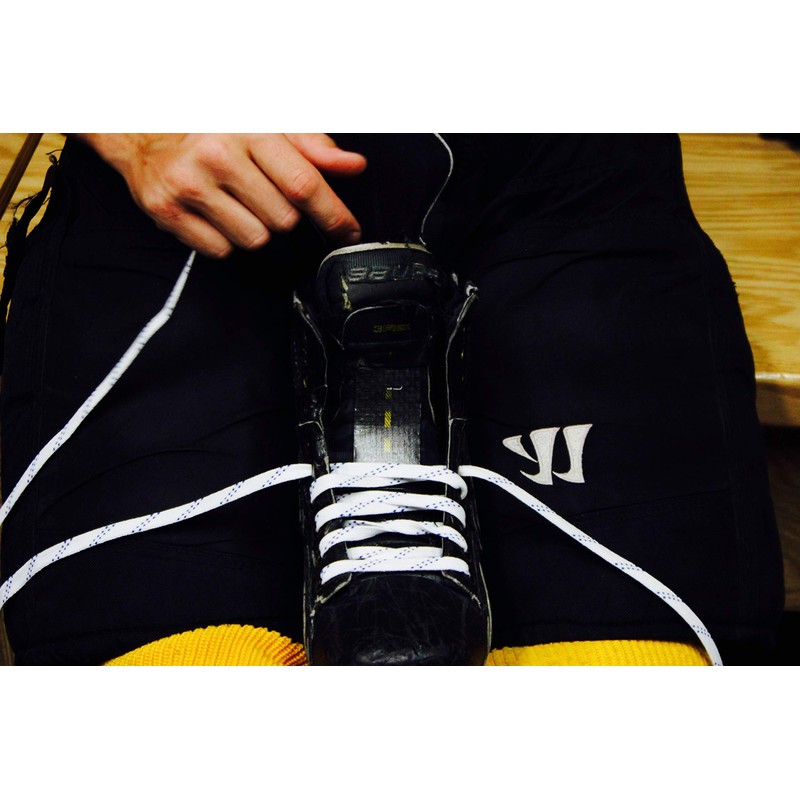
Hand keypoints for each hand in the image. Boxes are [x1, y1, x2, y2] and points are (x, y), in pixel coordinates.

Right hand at [75, 133, 366, 257]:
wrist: (143, 127)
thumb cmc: (212, 126)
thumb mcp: (267, 124)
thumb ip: (312, 147)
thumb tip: (352, 165)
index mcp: (248, 130)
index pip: (303, 184)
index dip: (333, 214)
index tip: (348, 231)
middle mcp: (217, 156)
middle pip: (283, 220)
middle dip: (284, 214)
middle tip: (262, 192)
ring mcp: (190, 185)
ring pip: (255, 239)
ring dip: (255, 228)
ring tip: (236, 200)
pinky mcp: (168, 211)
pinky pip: (222, 250)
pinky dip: (225, 239)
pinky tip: (215, 211)